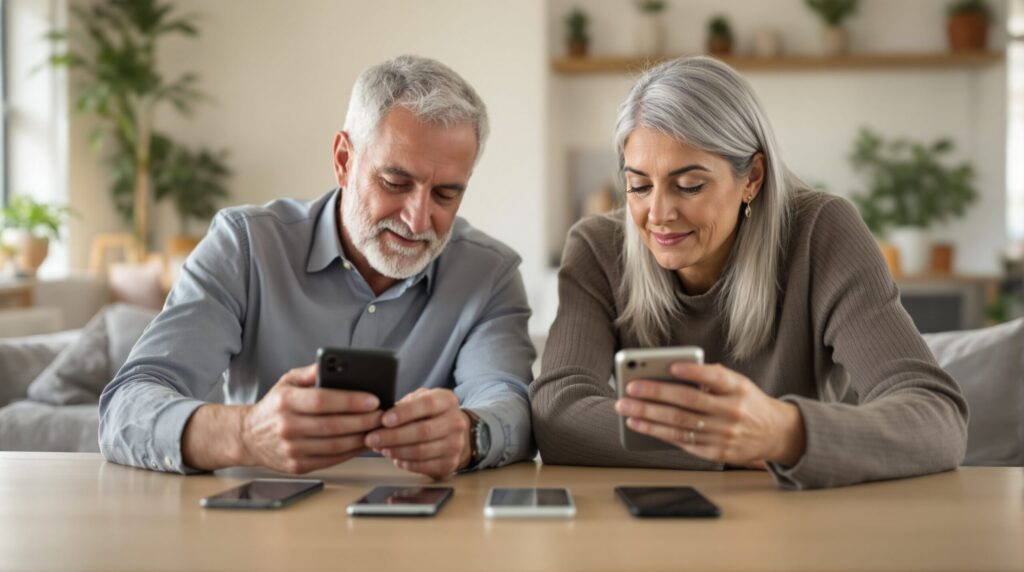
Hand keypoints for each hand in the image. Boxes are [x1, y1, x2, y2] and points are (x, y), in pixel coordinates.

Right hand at [239, 364, 382, 473]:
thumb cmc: (274, 406)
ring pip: (336, 445)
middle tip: (384, 415)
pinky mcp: (297, 466)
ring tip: (379, 428)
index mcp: (286, 401)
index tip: (373, 399)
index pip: (323, 400)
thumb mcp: (287, 381)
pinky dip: (352, 452)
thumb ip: (312, 372)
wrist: (248, 437)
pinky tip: (364, 441)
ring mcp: (292, 449)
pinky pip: (332, 459)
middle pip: (334, 425)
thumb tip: (339, 362)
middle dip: (364, 420)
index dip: (351, 401)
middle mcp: (287, 426)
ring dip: (362, 437)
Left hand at [364, 388, 471, 478]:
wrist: (454, 433)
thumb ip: (404, 404)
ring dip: (396, 451)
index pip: (426, 404)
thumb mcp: (420, 399)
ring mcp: (455, 444)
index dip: (404, 413)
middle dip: (394, 436)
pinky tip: (395, 458)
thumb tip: (380, 416)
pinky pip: (424, 466)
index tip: (384, 420)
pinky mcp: (450, 463)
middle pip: (423, 431)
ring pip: (421, 451)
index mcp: (447, 401)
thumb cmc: (430, 414)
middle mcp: (455, 422)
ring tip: (380, 448)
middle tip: (372, 438)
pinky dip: (406, 463)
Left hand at [614, 362, 805, 465]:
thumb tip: (672, 372)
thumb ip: (713, 377)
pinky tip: (639, 425)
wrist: (776, 433)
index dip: (693, 372)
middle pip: (688, 402)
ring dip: (648, 416)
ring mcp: (724, 435)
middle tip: (630, 388)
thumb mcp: (739, 384)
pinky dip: (658, 433)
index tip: (671, 366)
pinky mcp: (716, 453)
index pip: (715, 377)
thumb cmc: (747, 402)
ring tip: (626, 408)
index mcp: (738, 389)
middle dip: (655, 394)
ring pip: (680, 425)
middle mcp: (732, 412)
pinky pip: (682, 442)